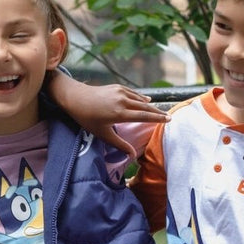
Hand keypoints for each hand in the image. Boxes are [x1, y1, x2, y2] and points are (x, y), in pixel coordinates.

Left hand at [47, 75, 167, 158]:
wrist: (75, 97)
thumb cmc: (87, 118)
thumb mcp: (102, 134)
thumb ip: (119, 144)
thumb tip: (132, 155)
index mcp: (120, 113)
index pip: (144, 117)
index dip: (157, 119)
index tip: (169, 120)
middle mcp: (123, 101)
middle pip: (145, 108)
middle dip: (157, 112)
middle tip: (168, 116)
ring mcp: (120, 92)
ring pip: (140, 100)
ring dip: (150, 106)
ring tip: (159, 111)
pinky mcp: (117, 87)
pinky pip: (133, 93)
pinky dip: (141, 98)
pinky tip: (146, 100)